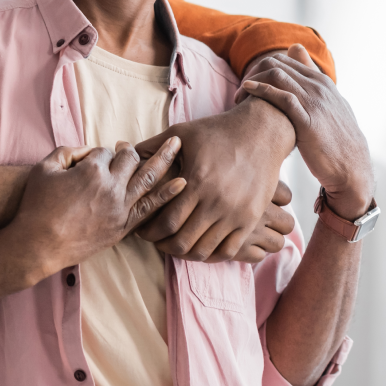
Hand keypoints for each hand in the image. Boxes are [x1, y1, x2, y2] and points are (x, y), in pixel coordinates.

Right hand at [11, 138, 184, 277]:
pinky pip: (150, 207)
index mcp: (91, 170)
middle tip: (127, 148)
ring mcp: (120, 207)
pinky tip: (182, 184)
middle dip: (128, 151)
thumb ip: (66, 152)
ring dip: (165, 159)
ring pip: (148, 178)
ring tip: (178, 145)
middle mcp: (111, 187)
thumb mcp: (44, 168)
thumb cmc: (37, 205)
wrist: (39, 244)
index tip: (90, 160)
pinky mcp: (123, 226)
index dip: (98, 153)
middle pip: (130, 159)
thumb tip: (87, 152)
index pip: (105, 151)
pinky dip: (167, 194)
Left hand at [134, 97, 294, 260]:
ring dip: (186, 252)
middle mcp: (217, 201)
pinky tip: (200, 247)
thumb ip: (152, 146)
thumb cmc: (217, 131)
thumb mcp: (182, 133)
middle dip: (164, 245)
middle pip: (184, 240)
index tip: (141, 231)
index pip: (167, 221)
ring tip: (174, 245)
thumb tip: (123, 150)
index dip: (151, 231)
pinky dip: (211, 254)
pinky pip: (229, 250)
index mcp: (197, 181)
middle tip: (154, 242)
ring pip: (205, 249)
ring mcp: (236, 213)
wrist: (261, 133)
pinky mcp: (251, 219)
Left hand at [242, 44, 374, 221]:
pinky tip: (246, 92)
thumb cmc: (335, 138)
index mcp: (323, 82)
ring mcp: (315, 102)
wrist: (351, 168)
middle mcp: (319, 88)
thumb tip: (296, 49)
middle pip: (277, 64)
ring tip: (238, 97)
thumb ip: (311, 78)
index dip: (262, 68)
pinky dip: (261, 90)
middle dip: (253, 73)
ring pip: (277, 75)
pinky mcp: (308, 120)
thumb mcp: (328, 104)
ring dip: (252, 81)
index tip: (249, 83)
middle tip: (239, 91)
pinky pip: (282, 97)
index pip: (285, 60)